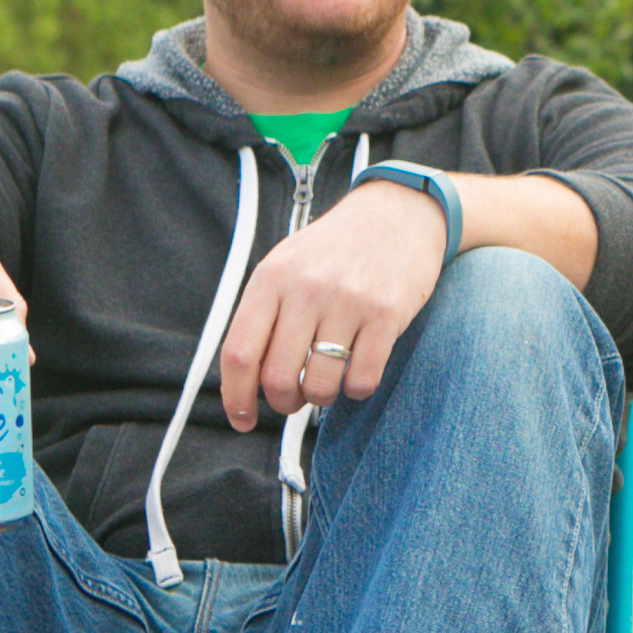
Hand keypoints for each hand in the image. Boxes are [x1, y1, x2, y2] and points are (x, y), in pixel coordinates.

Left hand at [223, 177, 447, 426]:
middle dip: (284, 403)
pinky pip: (362, 380)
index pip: (239, 353)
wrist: (397, 214)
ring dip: (321, 398)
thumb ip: (263, 314)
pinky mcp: (386, 315)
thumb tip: (243, 380)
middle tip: (294, 398)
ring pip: (320, 386)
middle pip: (278, 378)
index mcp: (271, 278)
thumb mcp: (286, 266)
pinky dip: (356, 389)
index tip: (242, 418)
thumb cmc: (336, 249)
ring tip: (327, 379)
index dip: (235, 397)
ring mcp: (348, 301)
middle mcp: (306, 288)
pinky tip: (356, 370)